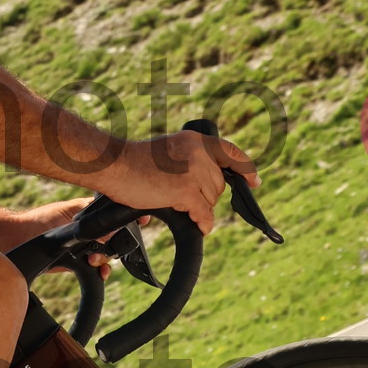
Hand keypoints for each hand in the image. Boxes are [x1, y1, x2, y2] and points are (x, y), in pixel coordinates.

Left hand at [12, 198, 112, 271]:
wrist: (21, 238)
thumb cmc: (41, 220)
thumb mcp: (70, 212)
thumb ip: (92, 218)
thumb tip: (112, 225)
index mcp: (89, 215)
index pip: (112, 219)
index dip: (120, 225)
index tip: (126, 229)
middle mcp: (89, 231)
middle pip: (113, 240)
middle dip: (111, 247)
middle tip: (99, 250)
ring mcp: (84, 247)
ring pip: (106, 256)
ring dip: (104, 260)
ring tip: (93, 261)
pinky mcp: (78, 263)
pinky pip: (95, 269)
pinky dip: (100, 272)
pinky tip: (100, 273)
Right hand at [97, 133, 257, 233]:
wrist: (114, 164)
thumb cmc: (133, 161)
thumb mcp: (169, 151)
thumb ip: (189, 160)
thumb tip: (203, 184)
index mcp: (196, 140)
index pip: (231, 152)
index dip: (246, 169)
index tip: (254, 182)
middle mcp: (200, 152)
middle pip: (219, 185)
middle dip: (205, 196)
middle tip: (180, 196)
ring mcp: (194, 171)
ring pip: (211, 200)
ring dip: (197, 207)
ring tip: (172, 201)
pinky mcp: (186, 190)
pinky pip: (204, 213)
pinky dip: (204, 223)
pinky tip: (201, 227)